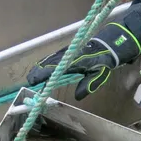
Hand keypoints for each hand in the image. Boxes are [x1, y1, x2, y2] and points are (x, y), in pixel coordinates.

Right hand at [26, 21, 140, 100]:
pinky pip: (56, 56)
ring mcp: (68, 51)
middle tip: (30, 80)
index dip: (43, 75)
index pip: (54, 69)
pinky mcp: (70, 50)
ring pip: (51, 59)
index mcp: (74, 61)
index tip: (34, 81)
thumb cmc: (105, 59)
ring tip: (33, 75)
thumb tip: (78, 96)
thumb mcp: (99, 73)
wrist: (111, 43)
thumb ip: (88, 84)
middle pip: (49, 63)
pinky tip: (44, 66)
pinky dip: (48, 62)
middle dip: (39, 71)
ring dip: (42, 67)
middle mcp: (68, 55)